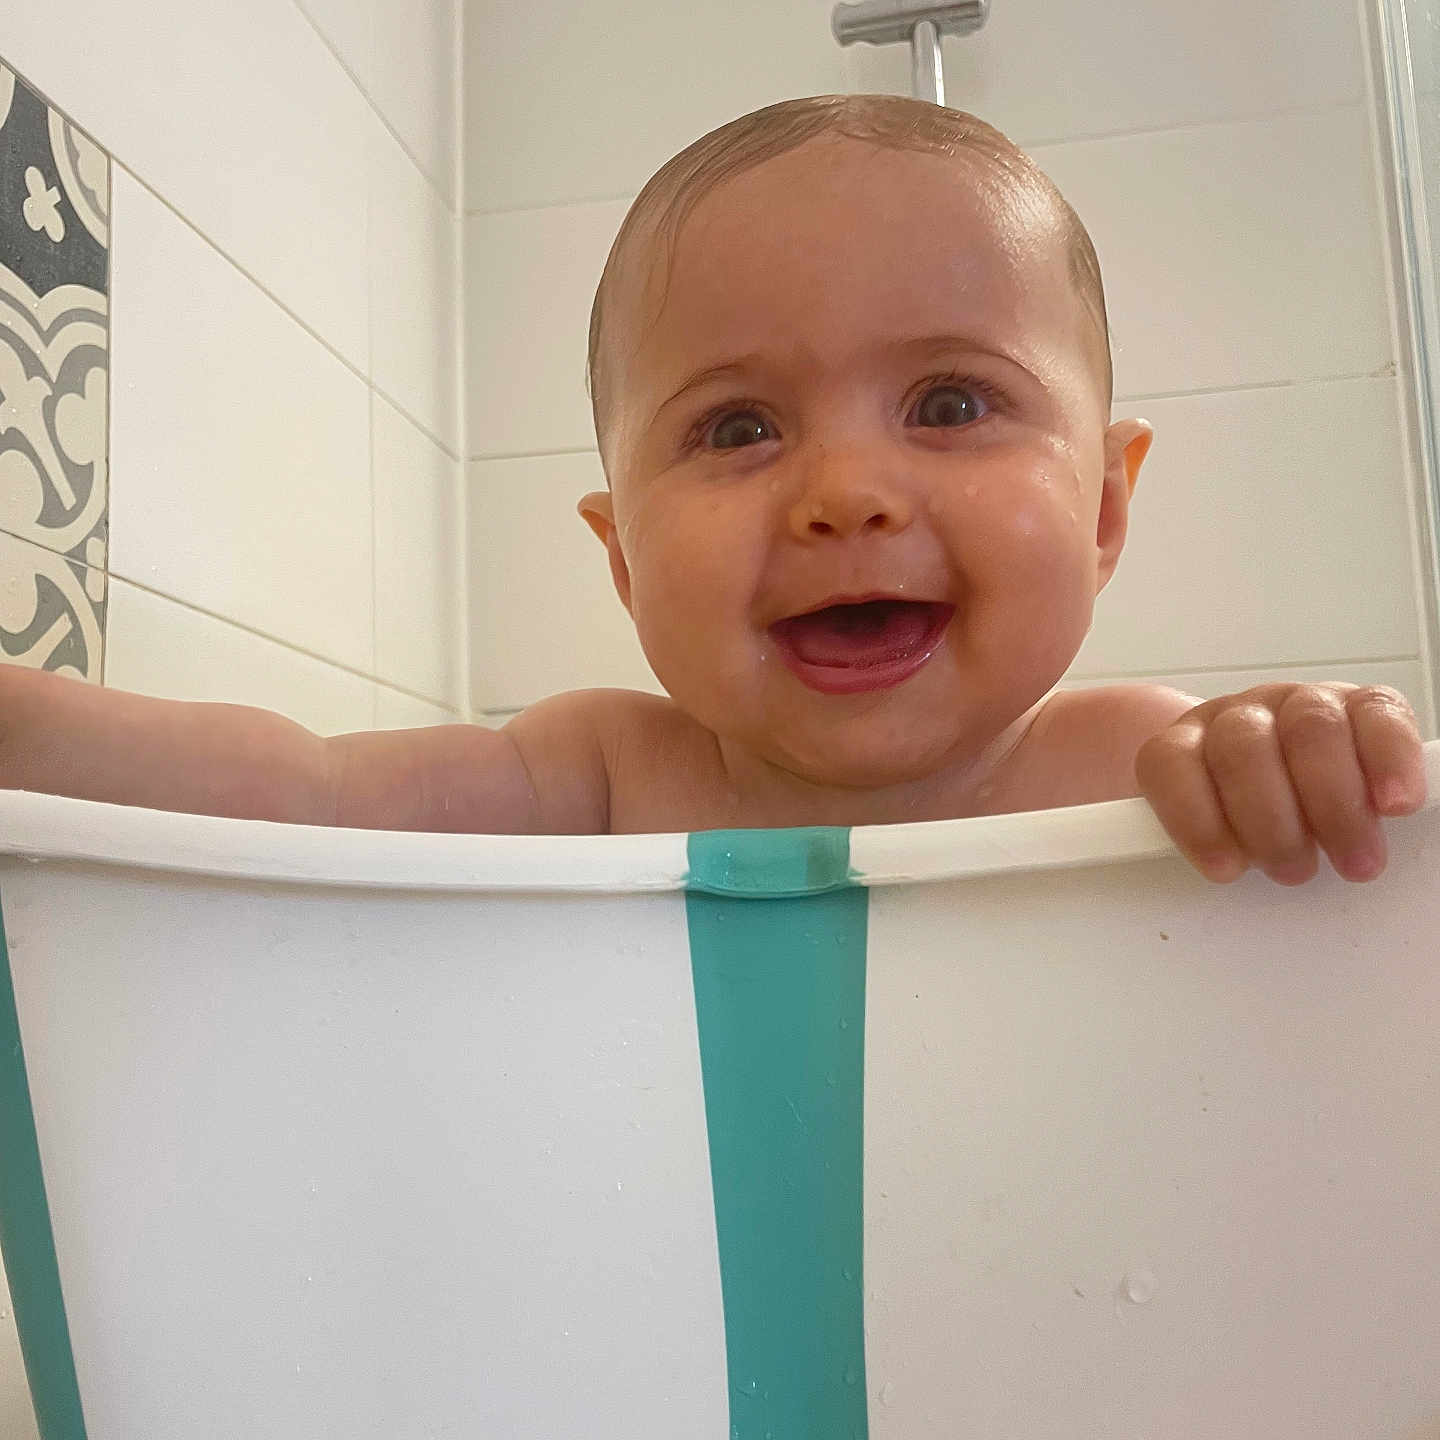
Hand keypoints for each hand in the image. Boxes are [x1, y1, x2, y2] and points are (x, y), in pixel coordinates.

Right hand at [1134, 683, 1425, 883]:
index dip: (1389, 754)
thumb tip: (1396, 824)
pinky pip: (1173, 769)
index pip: (1374, 711)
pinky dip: (1201, 824)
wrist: (1202, 780)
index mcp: (1341, 710)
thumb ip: (1371, 808)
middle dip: (1335, 805)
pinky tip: (1226, 862)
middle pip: (1311, 730)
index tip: (1398, 805)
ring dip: (1271, 821)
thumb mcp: (1343, 805)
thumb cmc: (1290, 806)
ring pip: (1243, 748)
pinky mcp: (1166, 748)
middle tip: (1354, 864)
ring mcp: (1220, 720)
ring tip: (1290, 868)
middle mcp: (1282, 705)